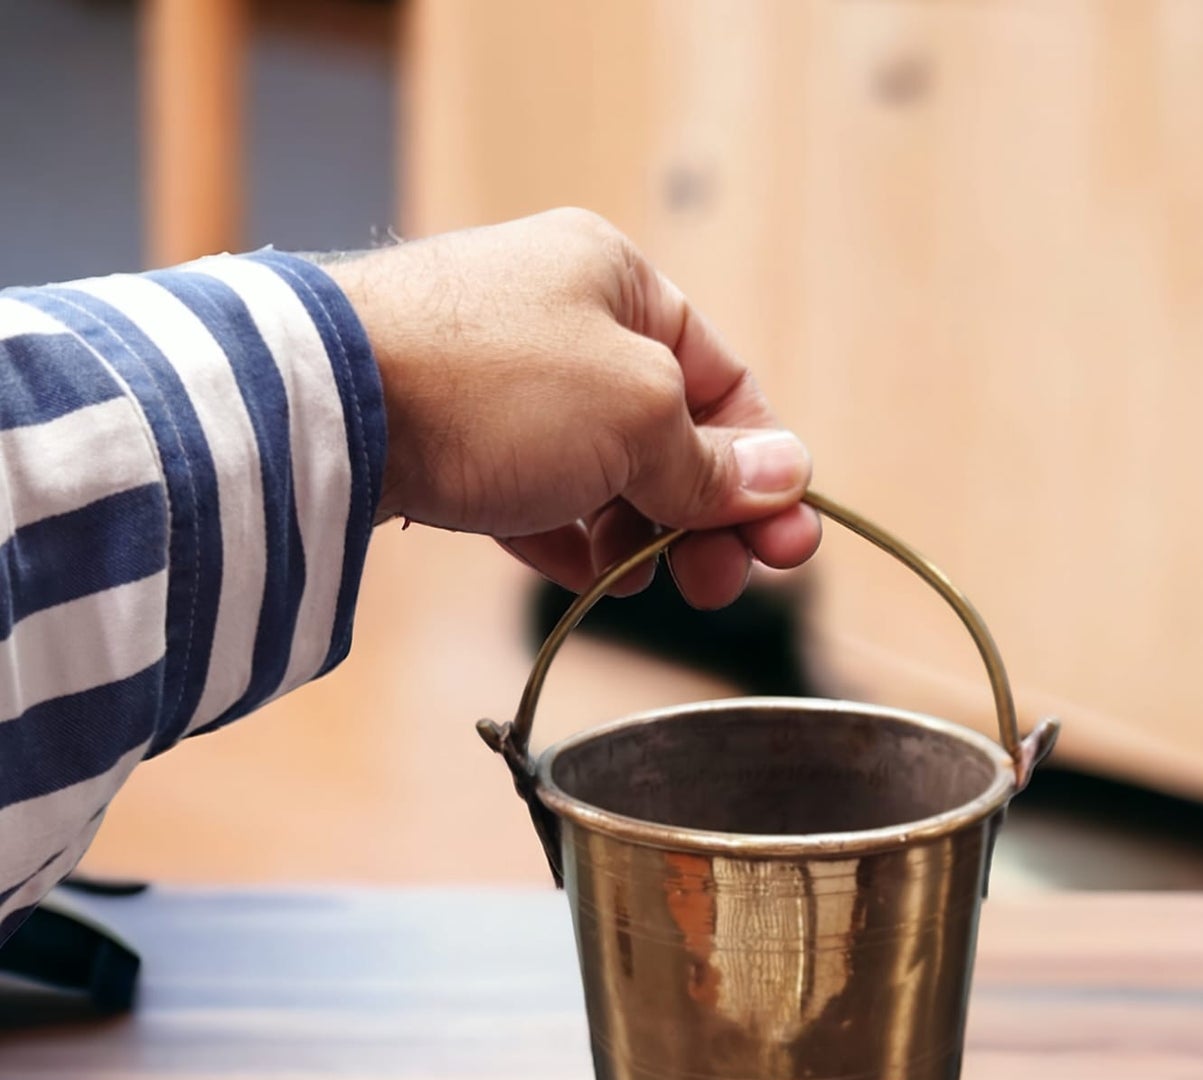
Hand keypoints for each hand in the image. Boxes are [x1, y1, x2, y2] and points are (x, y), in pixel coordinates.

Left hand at [325, 209, 818, 608]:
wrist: (327, 408)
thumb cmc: (492, 385)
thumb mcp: (636, 416)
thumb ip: (712, 459)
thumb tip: (787, 477)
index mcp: (620, 281)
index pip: (726, 382)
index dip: (763, 468)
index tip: (785, 545)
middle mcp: (564, 320)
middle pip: (668, 433)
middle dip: (702, 515)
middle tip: (720, 586)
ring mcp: (504, 381)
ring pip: (604, 470)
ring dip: (636, 534)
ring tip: (636, 581)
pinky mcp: (455, 435)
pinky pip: (540, 492)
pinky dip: (571, 536)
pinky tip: (587, 578)